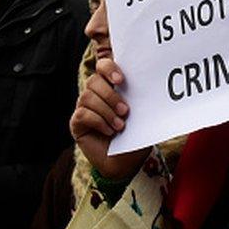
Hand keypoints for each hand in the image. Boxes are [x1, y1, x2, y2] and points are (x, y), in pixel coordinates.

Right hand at [70, 58, 148, 180]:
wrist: (126, 162)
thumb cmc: (134, 136)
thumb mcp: (141, 116)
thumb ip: (140, 99)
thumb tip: (151, 86)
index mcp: (111, 87)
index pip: (103, 66)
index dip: (109, 67)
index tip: (121, 80)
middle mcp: (95, 94)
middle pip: (94, 80)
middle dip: (110, 95)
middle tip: (125, 111)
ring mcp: (84, 107)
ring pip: (87, 97)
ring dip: (106, 111)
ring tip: (120, 126)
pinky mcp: (77, 122)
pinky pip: (83, 114)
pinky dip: (99, 122)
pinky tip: (109, 131)